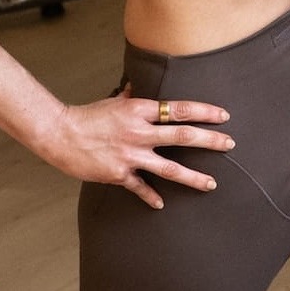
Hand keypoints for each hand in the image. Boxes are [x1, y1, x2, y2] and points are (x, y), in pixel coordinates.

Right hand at [39, 90, 233, 208]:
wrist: (59, 133)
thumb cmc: (87, 115)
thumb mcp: (113, 102)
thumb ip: (131, 97)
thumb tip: (138, 87)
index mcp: (139, 110)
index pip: (180, 109)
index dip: (204, 112)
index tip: (223, 116)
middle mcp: (139, 132)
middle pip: (183, 136)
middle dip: (210, 140)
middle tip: (230, 144)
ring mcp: (131, 155)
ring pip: (170, 168)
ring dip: (193, 177)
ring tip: (212, 183)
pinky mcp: (119, 173)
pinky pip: (141, 187)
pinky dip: (151, 196)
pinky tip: (161, 203)